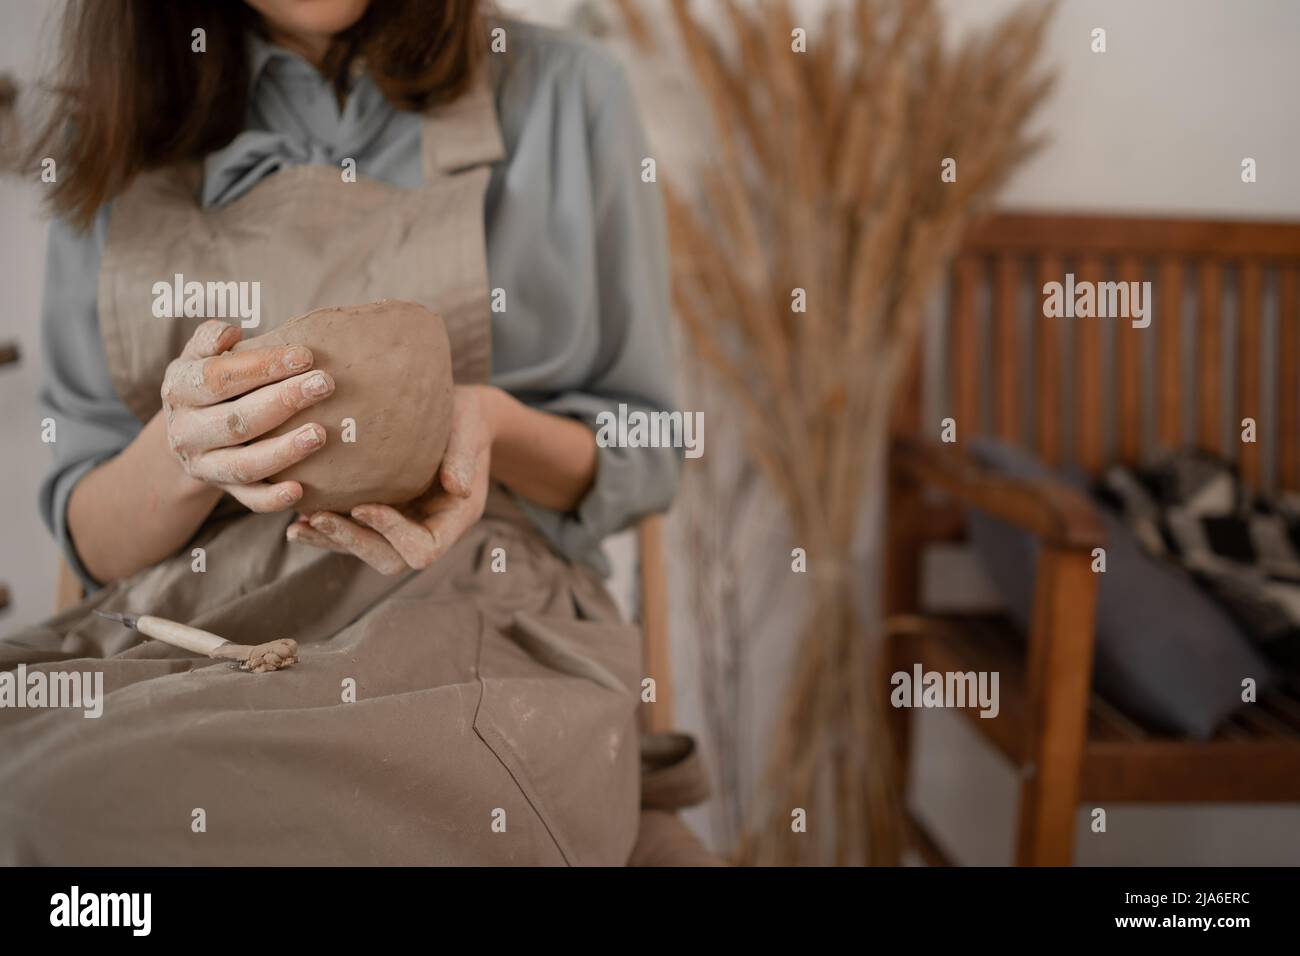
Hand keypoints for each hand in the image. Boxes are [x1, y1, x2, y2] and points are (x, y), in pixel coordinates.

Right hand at [160, 320, 334, 511]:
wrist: (188, 432)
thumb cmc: (207, 382)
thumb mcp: (198, 356)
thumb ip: (209, 339)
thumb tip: (229, 333)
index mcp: (179, 391)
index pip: (219, 377)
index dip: (262, 367)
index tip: (304, 356)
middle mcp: (186, 432)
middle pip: (237, 420)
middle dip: (283, 402)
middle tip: (324, 385)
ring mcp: (205, 465)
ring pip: (244, 464)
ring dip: (284, 451)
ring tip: (320, 434)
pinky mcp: (225, 489)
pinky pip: (249, 499)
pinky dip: (272, 499)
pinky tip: (299, 490)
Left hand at [286, 385, 497, 573]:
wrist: (458, 416)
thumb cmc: (466, 420)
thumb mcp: (469, 432)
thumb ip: (463, 459)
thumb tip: (459, 488)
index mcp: (455, 519)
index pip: (425, 547)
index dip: (393, 533)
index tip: (363, 506)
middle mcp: (429, 529)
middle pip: (391, 559)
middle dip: (354, 542)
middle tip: (319, 518)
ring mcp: (405, 526)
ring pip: (368, 551)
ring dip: (333, 542)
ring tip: (299, 527)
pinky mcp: (385, 515)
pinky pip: (356, 533)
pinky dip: (327, 532)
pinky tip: (299, 523)